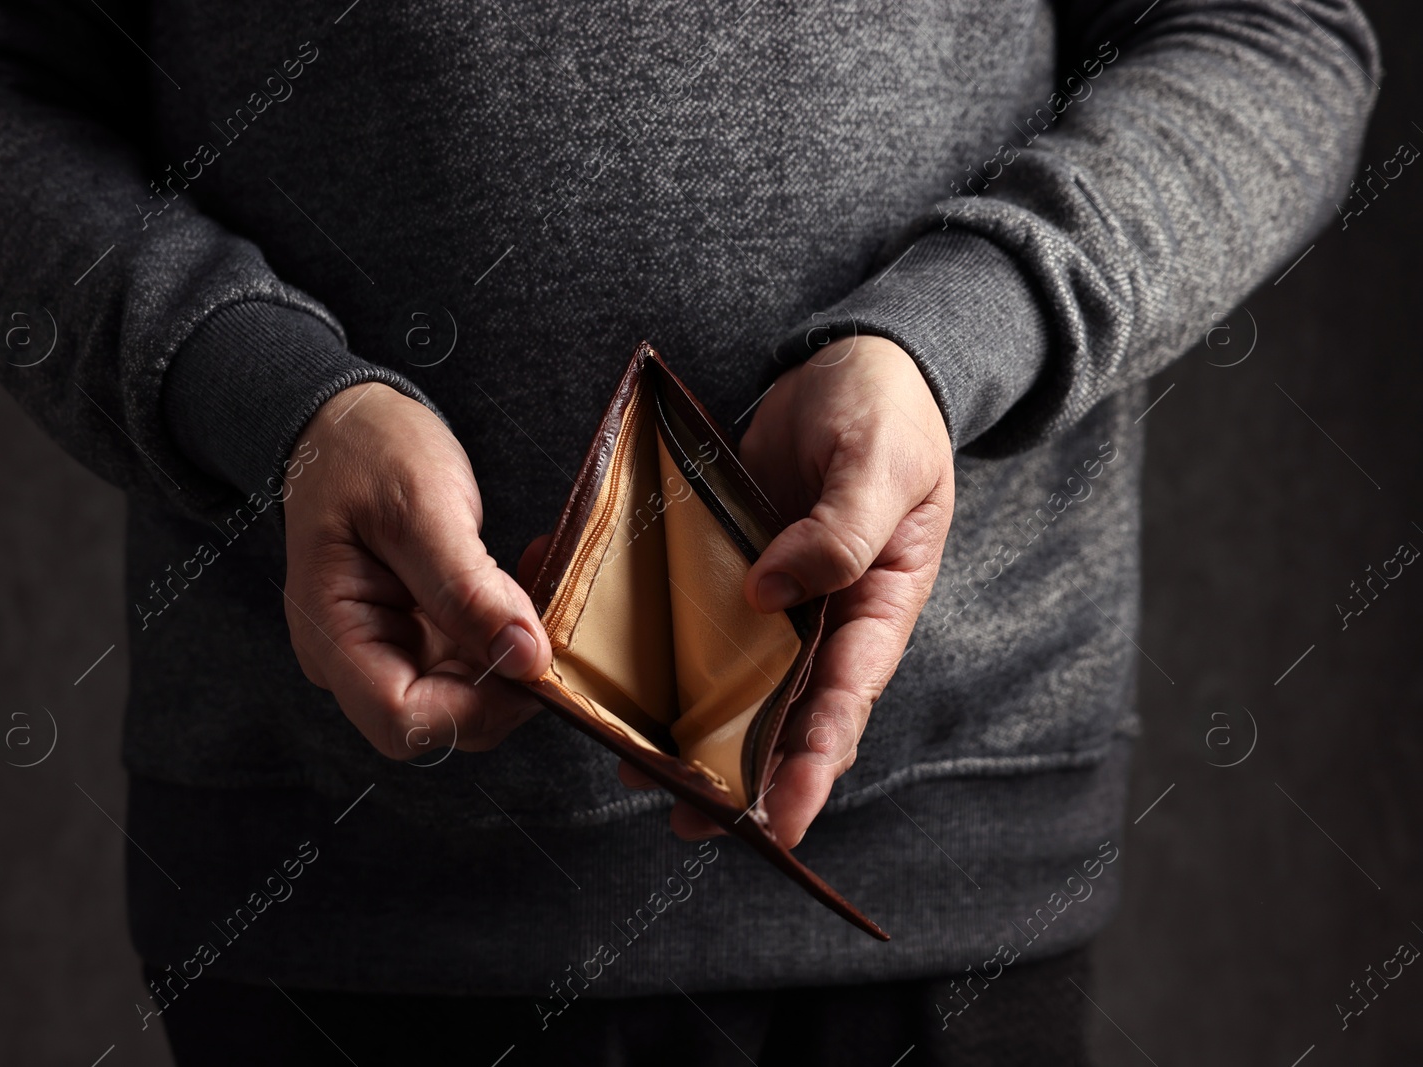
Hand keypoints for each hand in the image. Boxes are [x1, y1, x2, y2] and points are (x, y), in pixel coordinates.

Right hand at [282, 383, 551, 758]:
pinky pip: (474, 657)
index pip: (403, 720)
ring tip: (539, 576)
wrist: (347, 421)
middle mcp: (353, 657)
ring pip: (469, 694)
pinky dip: (509, 627)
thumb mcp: (419, 507)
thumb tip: (524, 658)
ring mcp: (387, 647)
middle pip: (442, 720)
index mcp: (331, 633)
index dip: (476, 706)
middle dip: (506, 680)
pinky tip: (527, 576)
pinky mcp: (419, 632)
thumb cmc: (366, 452)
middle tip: (549, 614)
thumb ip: (468, 589)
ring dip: (516, 650)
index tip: (530, 657)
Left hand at [620, 336, 954, 845]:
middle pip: (783, 715)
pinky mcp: (729, 569)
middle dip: (741, 776)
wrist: (851, 363)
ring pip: (732, 682)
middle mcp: (823, 619)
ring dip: (690, 731)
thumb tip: (773, 594)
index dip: (813, 767)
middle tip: (689, 820)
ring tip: (638, 773)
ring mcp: (773, 598)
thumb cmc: (887, 414)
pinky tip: (620, 683)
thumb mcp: (880, 464)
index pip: (845, 702)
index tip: (779, 820)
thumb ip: (839, 530)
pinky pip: (695, 622)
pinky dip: (663, 656)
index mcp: (876, 607)